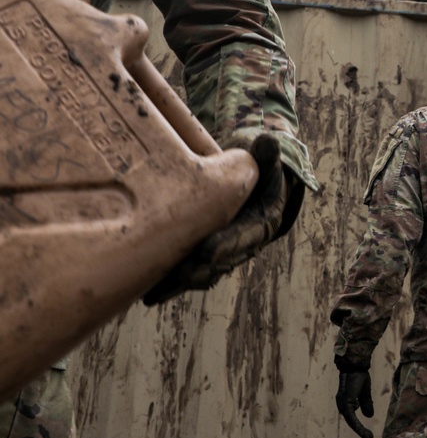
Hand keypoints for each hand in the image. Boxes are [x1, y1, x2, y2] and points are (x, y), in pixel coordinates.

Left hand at [143, 135, 296, 303]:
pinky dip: (170, 282)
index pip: (243, 236)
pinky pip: (188, 270)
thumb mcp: (267, 161)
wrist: (257, 185)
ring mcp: (223, 252)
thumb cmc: (259, 170)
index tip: (207, 250)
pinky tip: (146, 292)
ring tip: (153, 295)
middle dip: (197, 271)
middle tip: (175, 277)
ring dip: (178, 285)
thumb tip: (269, 142)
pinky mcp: (204, 254)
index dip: (226, 244)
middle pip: (219, 262)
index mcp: (260, 223)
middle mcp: (243, 243)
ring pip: (202, 273)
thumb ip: (267, 156)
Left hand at [337, 369, 373, 437]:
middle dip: (360, 430)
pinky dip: (357, 425)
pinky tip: (363, 430)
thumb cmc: (359, 376)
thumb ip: (366, 403)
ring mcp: (342, 403)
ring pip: (351, 421)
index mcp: (345, 402)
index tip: (368, 434)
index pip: (351, 417)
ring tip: (368, 436)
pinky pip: (351, 417)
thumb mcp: (365, 393)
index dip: (359, 426)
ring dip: (359, 430)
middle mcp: (341, 404)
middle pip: (351, 421)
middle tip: (369, 437)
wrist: (356, 366)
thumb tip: (369, 416)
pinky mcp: (346, 402)